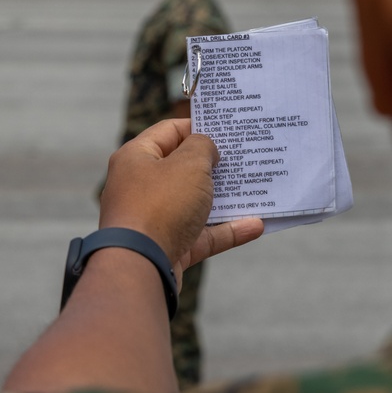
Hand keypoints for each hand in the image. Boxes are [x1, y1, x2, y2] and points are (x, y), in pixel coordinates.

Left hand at [99, 120, 262, 286]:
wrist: (139, 266)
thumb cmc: (161, 205)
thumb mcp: (189, 164)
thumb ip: (203, 148)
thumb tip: (207, 150)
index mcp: (136, 158)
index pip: (169, 131)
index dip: (198, 126)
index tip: (226, 129)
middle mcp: (141, 186)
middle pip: (182, 169)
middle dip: (213, 165)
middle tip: (242, 157)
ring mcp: (154, 219)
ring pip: (195, 204)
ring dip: (224, 199)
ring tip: (253, 189)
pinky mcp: (168, 247)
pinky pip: (202, 234)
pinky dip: (227, 230)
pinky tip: (255, 225)